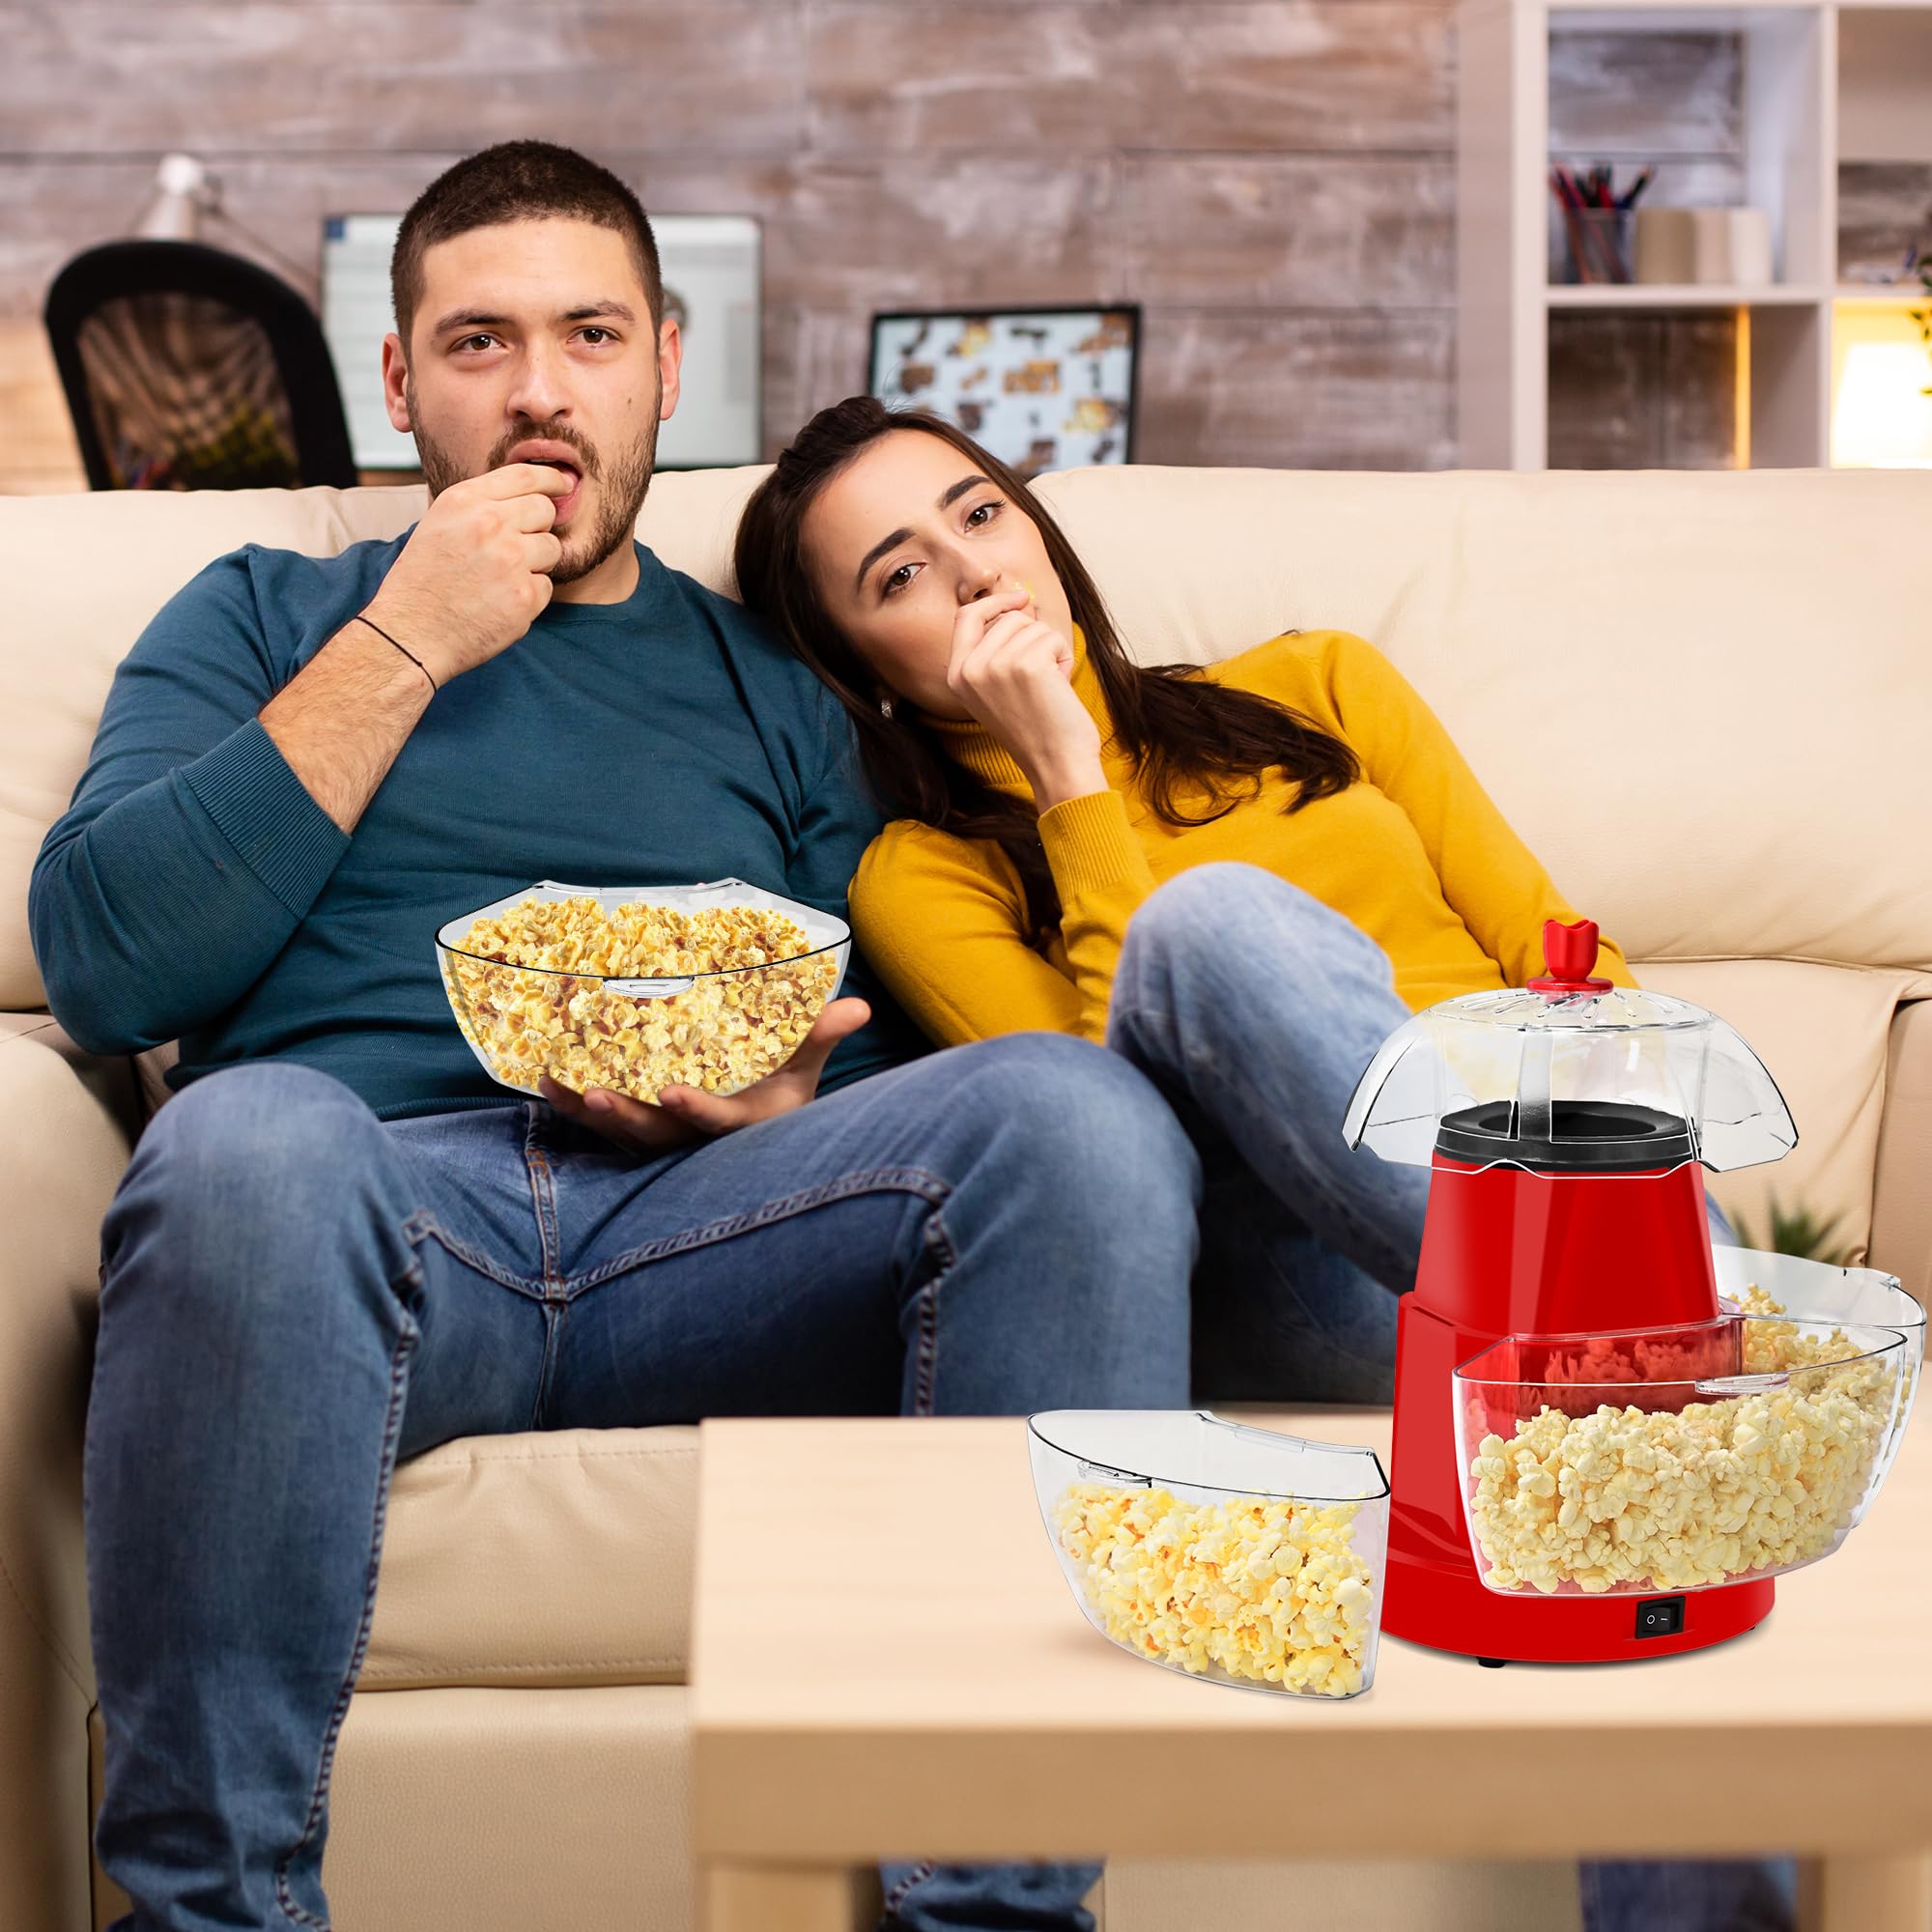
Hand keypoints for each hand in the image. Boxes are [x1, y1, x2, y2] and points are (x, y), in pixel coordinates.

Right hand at [361, 464, 572, 685]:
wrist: (411, 632)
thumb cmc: (424, 579)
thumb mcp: (440, 523)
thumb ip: (482, 505)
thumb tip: (533, 492)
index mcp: (465, 501)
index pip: (525, 475)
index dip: (551, 478)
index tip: (563, 484)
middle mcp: (489, 524)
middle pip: (544, 510)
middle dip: (537, 526)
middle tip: (513, 548)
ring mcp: (510, 561)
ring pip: (552, 548)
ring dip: (535, 562)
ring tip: (500, 578)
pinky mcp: (525, 596)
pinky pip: (546, 586)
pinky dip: (529, 595)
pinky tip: (499, 602)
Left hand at [536, 997, 870, 1155]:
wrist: (758, 1127)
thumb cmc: (781, 1093)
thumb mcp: (803, 1067)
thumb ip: (820, 1035)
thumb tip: (859, 1006)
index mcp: (741, 1126)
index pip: (717, 1124)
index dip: (696, 1112)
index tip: (672, 1092)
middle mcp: (696, 1141)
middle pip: (656, 1137)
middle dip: (624, 1117)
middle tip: (595, 1092)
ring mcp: (664, 1139)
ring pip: (621, 1133)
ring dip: (589, 1112)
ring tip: (557, 1081)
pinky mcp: (639, 1133)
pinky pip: (601, 1124)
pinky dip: (573, 1106)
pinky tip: (546, 1080)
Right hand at [946, 588, 1105, 809]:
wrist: (1056, 764)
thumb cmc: (1036, 728)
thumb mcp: (1000, 687)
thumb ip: (999, 646)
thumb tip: (1021, 601)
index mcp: (957, 675)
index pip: (965, 616)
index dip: (994, 602)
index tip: (1021, 599)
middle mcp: (969, 669)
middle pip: (1007, 618)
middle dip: (1033, 637)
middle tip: (1041, 676)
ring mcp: (995, 665)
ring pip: (1032, 626)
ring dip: (1050, 649)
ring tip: (1048, 686)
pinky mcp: (1026, 664)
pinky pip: (1053, 637)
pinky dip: (1064, 658)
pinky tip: (1059, 687)